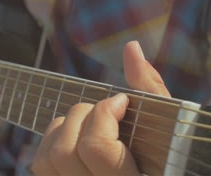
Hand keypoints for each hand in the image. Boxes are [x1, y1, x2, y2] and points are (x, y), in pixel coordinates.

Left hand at [32, 41, 169, 174]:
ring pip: (46, 160)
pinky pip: (41, 165)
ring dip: (64, 128)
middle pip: (65, 152)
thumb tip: (131, 47)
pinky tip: (76, 135)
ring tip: (90, 123)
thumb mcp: (167, 124)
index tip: (122, 102)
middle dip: (82, 116)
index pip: (96, 149)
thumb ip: (150, 88)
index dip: (104, 115)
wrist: (165, 170)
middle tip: (105, 110)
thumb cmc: (170, 151)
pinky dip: (53, 140)